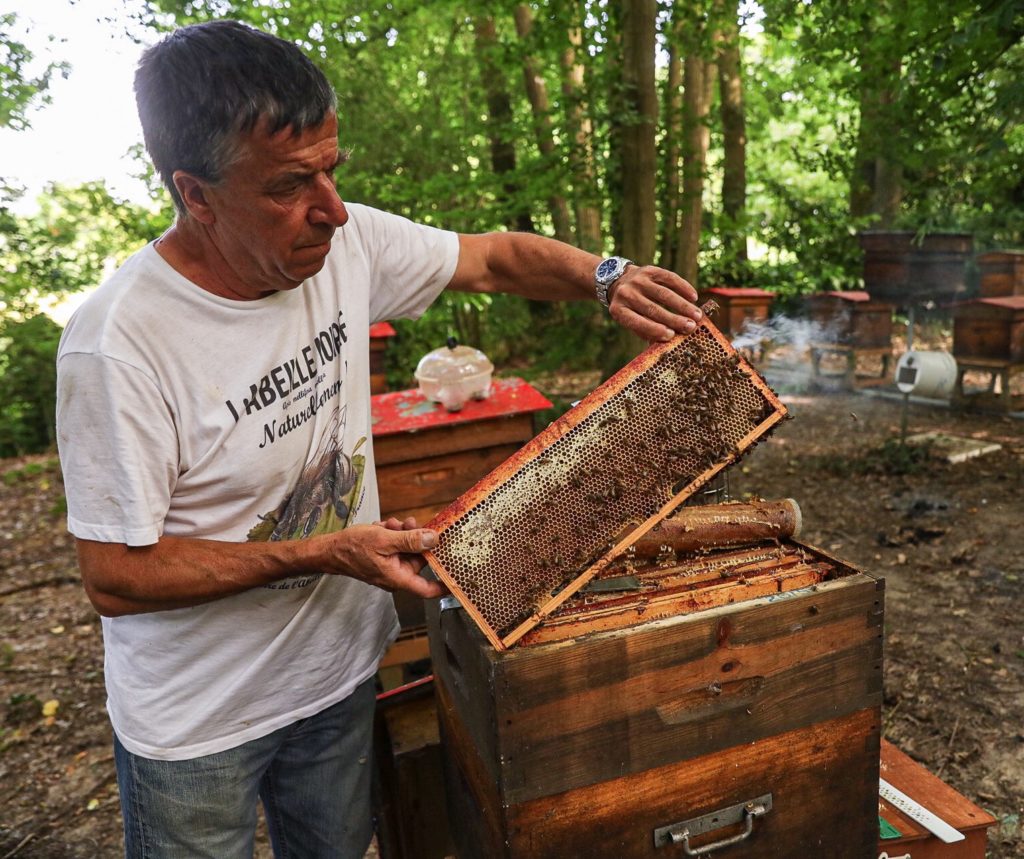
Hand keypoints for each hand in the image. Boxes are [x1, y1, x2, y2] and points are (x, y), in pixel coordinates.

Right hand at [317, 520, 446, 597]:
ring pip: (409, 548)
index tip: (460, 575)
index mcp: (399, 578)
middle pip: (420, 558)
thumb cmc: (352, 548)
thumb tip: (433, 539)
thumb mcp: (385, 540)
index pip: (429, 589)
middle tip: (409, 524)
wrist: (330, 549)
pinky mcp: (385, 558)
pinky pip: (398, 545)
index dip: (446, 584)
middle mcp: (397, 575)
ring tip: (390, 525)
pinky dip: (394, 534)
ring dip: (403, 533)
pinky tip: (383, 527)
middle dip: (416, 539)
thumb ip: (410, 540)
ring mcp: (391, 566)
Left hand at [607, 265, 701, 341]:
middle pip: (652, 308)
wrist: (619, 281)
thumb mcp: (632, 321)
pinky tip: (694, 297)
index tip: (671, 335)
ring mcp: (638, 280)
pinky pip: (670, 278)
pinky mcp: (650, 270)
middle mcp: (626, 294)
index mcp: (619, 311)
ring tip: (697, 315)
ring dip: (683, 305)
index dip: (654, 329)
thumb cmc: (630, 309)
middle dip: (674, 319)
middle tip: (690, 327)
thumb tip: (669, 342)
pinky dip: (684, 288)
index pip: (636, 322)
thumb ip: (646, 331)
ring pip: (664, 294)